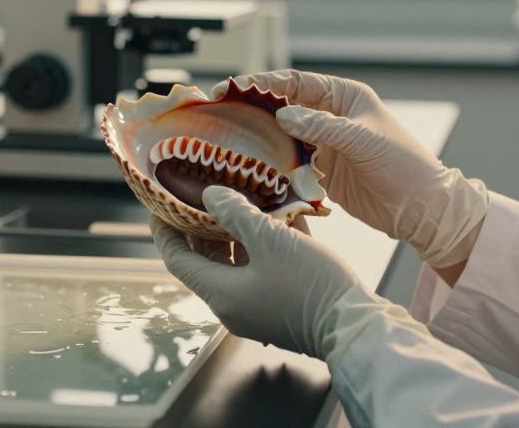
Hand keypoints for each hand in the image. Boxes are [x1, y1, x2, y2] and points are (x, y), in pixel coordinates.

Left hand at [152, 186, 370, 357]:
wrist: (357, 327)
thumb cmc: (311, 285)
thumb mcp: (271, 240)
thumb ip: (235, 214)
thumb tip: (210, 196)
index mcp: (222, 294)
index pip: (177, 259)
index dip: (165, 228)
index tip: (161, 201)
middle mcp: (234, 304)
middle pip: (205, 259)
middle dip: (202, 223)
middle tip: (203, 190)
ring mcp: (258, 306)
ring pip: (236, 261)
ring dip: (236, 230)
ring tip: (240, 195)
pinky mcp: (281, 304)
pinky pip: (261, 267)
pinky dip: (261, 243)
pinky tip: (276, 214)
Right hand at [217, 69, 486, 267]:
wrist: (422, 210)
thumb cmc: (404, 165)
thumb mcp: (362, 141)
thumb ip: (322, 127)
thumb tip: (282, 113)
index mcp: (343, 97)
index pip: (295, 83)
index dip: (263, 82)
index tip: (233, 86)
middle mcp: (330, 117)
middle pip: (282, 107)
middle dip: (252, 109)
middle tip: (218, 112)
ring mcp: (323, 146)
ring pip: (281, 137)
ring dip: (258, 139)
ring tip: (226, 141)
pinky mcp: (320, 174)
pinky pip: (288, 165)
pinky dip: (271, 167)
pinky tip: (249, 170)